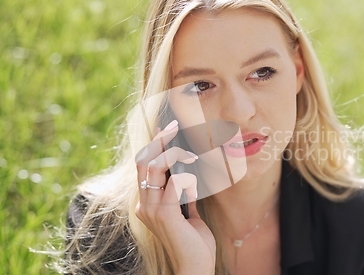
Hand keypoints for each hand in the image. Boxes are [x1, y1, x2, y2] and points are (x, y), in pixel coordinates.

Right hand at [135, 120, 215, 273]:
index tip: (165, 129)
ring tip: (193, 155)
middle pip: (144, 161)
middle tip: (174, 126)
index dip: (153, 146)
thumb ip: (183, 195)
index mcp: (147, 203)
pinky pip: (175, 182)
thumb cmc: (194, 241)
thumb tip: (186, 174)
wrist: (195, 266)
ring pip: (156, 167)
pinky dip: (188, 179)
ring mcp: (151, 209)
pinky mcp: (164, 214)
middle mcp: (144, 204)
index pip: (144, 167)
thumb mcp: (187, 212)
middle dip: (159, 140)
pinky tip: (196, 188)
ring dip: (176, 155)